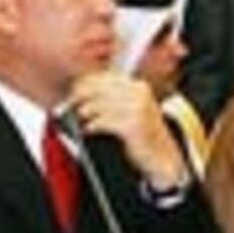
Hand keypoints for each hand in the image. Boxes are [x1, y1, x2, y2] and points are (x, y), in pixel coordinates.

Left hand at [69, 69, 185, 188]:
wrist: (161, 155)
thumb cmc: (143, 131)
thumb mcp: (133, 107)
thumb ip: (113, 96)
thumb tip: (82, 90)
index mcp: (138, 86)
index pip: (105, 78)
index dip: (85, 84)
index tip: (73, 92)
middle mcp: (139, 94)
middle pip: (100, 89)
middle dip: (82, 97)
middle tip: (72, 105)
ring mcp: (137, 109)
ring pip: (99, 105)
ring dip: (86, 112)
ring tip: (82, 119)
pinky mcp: (132, 126)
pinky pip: (103, 122)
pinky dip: (92, 126)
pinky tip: (89, 129)